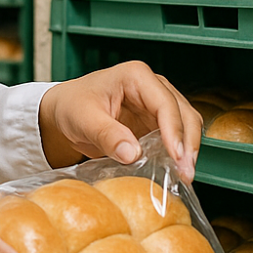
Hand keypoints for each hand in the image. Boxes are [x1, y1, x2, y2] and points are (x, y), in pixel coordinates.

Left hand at [37, 61, 202, 181]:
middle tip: (185, 172)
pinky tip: (174, 172)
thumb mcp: (83, 119)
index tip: (176, 156)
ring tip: (183, 175)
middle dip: (188, 143)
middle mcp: (152, 87)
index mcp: (136, 76)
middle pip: (184, 113)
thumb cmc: (72, 106)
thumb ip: (107, 135)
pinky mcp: (156, 123)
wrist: (64, 112)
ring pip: (186, 125)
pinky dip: (178, 154)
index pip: (165, 103)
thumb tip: (132, 154)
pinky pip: (175, 138)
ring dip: (188, 150)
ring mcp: (156, 105)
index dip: (174, 130)